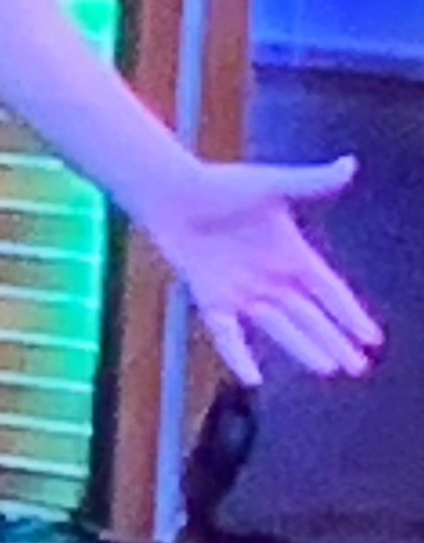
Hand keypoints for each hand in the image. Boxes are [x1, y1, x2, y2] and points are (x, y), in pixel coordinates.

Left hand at [131, 153, 382, 386]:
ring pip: (280, 327)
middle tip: (358, 367)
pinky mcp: (211, 297)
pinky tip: (251, 378)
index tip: (372, 339)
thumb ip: (310, 181)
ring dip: (303, 347)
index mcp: (291, 253)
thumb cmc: (219, 183)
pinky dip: (238, 354)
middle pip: (310, 316)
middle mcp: (270, 277)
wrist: (169, 191)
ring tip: (329, 368)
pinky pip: (227, 333)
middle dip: (335, 340)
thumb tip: (349, 165)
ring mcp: (242, 290)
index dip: (350, 314)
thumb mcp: (270, 185)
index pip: (330, 291)